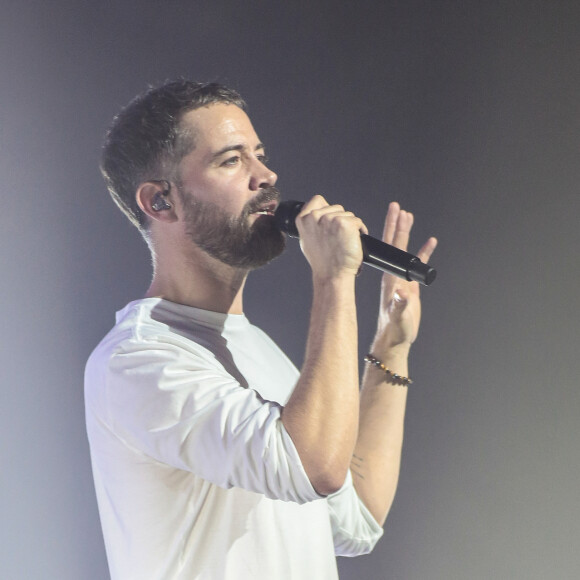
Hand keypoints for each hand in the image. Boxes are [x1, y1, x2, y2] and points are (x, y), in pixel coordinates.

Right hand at [296, 195, 367, 279]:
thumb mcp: (306, 239)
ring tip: (344, 241)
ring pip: (347, 214)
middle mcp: (315, 217)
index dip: (327, 209)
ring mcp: (330, 219)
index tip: (330, 223)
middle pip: (336, 207)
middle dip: (340, 220)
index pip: (317, 200)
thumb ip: (311, 224)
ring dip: (350, 226)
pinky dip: (359, 230)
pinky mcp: (345, 224)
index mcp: (303, 219)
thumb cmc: (321, 261)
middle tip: (338, 238)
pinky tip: (353, 241)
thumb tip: (318, 215)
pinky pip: (357, 221)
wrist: (332, 274)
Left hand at [372, 202, 436, 354]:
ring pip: (404, 250)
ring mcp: (400, 277)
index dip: (395, 228)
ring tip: (408, 216)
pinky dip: (423, 252)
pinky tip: (430, 242)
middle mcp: (393, 273)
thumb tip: (402, 293)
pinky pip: (416, 264)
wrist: (394, 338)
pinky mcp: (409, 285)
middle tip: (397, 206)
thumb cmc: (394, 329)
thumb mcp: (398, 317)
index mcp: (390, 276)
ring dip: (406, 233)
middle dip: (396, 224)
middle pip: (394, 243)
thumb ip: (400, 305)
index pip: (392, 247)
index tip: (396, 212)